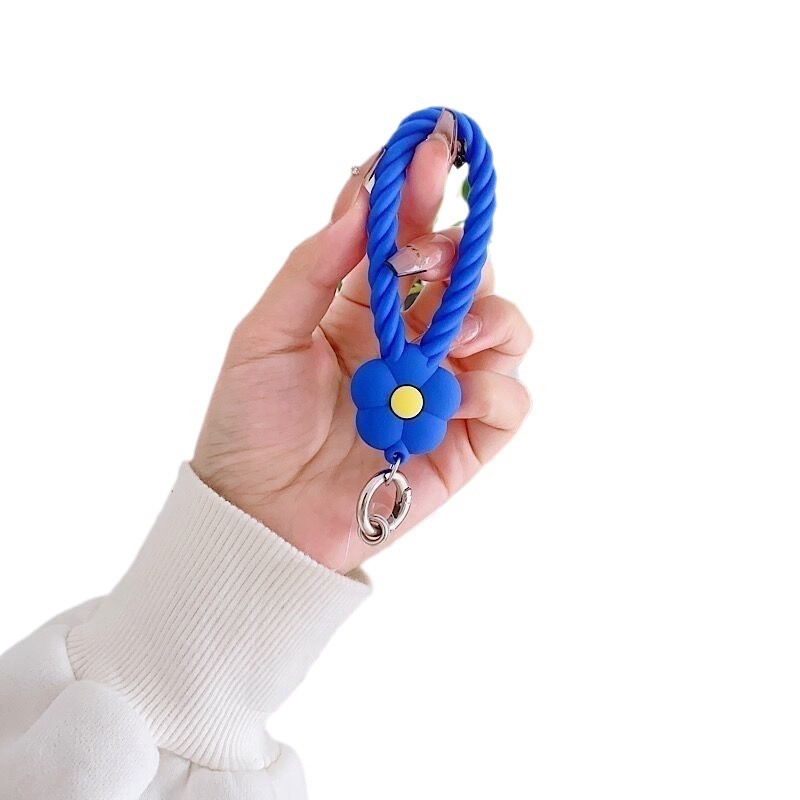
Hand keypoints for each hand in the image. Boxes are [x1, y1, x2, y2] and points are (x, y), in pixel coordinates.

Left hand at [192, 127, 531, 572]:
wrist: (260, 519)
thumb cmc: (251, 425)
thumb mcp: (265, 335)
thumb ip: (313, 268)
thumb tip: (359, 201)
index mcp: (362, 307)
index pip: (405, 238)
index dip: (420, 193)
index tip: (430, 149)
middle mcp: (411, 340)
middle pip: (468, 274)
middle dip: (460, 251)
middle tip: (430, 254)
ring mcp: (442, 388)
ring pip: (504, 329)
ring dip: (489, 316)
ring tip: (448, 332)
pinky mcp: (464, 440)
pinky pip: (509, 402)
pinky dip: (494, 390)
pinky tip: (455, 395)